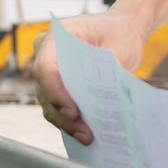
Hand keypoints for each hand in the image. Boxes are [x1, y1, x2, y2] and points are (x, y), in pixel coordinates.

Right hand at [31, 0, 167, 143]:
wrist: (123, 29)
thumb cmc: (121, 33)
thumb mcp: (120, 47)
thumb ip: (107, 70)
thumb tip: (101, 101)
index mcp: (58, 35)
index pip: (46, 67)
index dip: (57, 92)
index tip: (74, 112)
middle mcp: (46, 52)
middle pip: (45, 89)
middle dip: (63, 115)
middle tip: (85, 133)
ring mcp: (50, 69)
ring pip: (49, 102)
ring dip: (66, 123)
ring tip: (87, 138)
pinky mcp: (58, 84)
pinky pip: (57, 105)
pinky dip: (70, 120)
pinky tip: (86, 133)